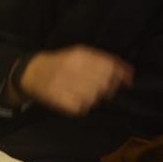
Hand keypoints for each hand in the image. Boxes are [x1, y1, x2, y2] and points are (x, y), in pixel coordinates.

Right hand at [18, 45, 133, 115]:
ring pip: (97, 98)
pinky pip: (85, 108)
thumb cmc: (61, 63)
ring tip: (80, 90)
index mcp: (80, 56)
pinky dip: (83, 105)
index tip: (125, 81)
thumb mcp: (80, 53)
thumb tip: (130, 73)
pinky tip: (73, 97)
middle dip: (106, 87)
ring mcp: (69, 87)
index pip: (110, 68)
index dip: (120, 76)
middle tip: (95, 85)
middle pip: (106, 85)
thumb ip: (106, 60)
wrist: (32, 73)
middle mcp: (75, 71)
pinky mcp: (65, 103)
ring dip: (93, 96)